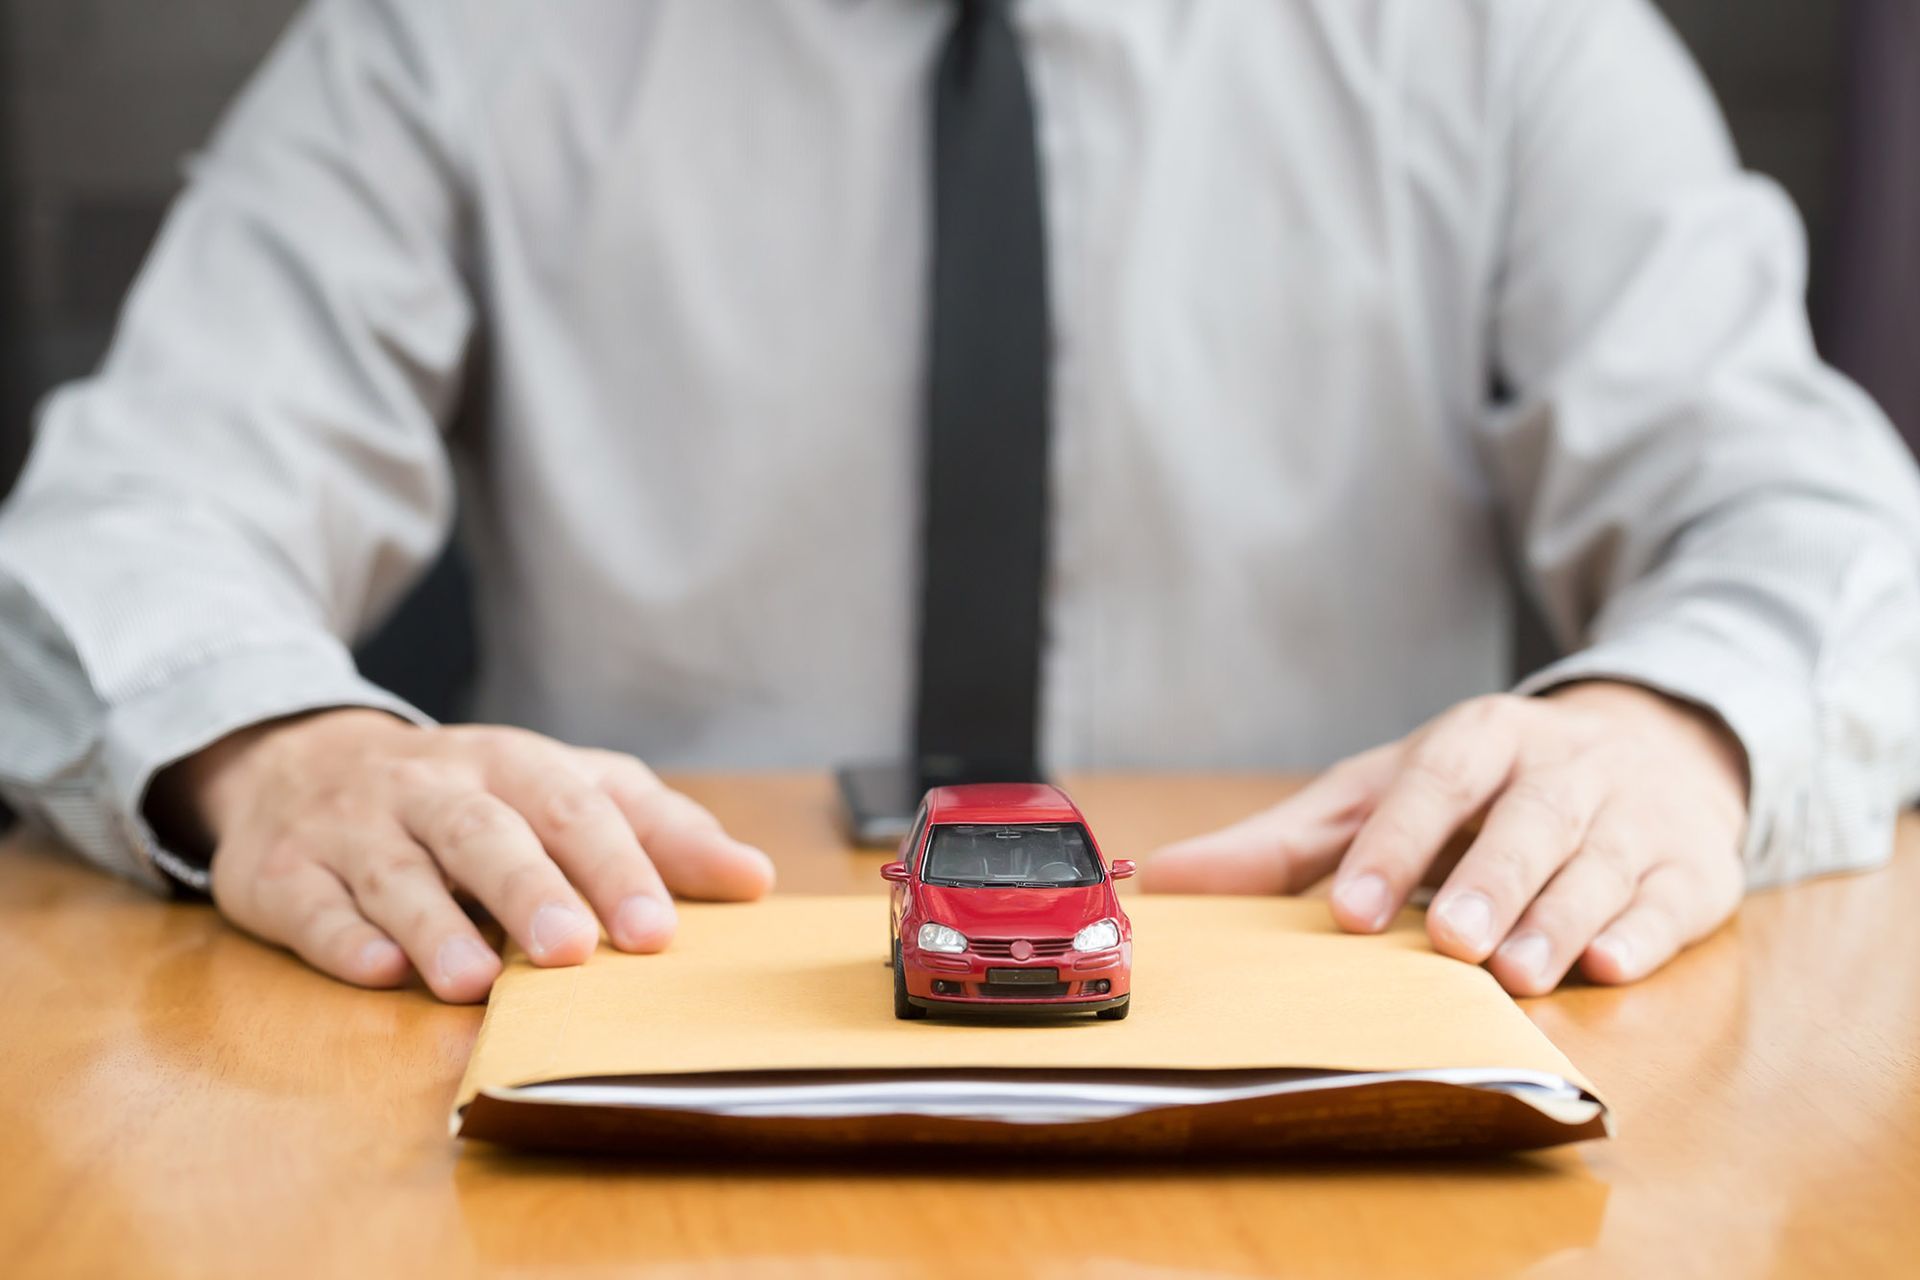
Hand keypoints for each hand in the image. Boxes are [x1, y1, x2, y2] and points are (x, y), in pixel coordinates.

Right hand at [149, 709, 775, 1000]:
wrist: (302, 763)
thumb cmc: (468, 794)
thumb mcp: (564, 791)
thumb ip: (657, 831)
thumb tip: (755, 879)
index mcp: (511, 763)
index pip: (571, 807)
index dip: (614, 866)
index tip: (656, 931)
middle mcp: (430, 786)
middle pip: (483, 832)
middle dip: (528, 890)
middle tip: (571, 952)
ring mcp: (352, 828)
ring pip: (396, 871)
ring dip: (436, 925)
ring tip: (475, 981)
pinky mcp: (282, 873)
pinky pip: (311, 904)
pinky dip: (342, 938)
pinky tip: (377, 971)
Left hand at [1140, 684, 1748, 993]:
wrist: (1650, 748)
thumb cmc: (1485, 789)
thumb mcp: (1385, 794)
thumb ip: (1284, 844)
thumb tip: (1164, 881)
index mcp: (1480, 738)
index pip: (1434, 781)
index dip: (1393, 842)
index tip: (1350, 908)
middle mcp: (1562, 768)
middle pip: (1528, 820)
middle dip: (1489, 879)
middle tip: (1449, 941)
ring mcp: (1634, 816)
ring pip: (1599, 866)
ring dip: (1558, 920)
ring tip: (1517, 975)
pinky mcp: (1692, 869)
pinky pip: (1670, 900)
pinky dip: (1643, 932)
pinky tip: (1613, 964)